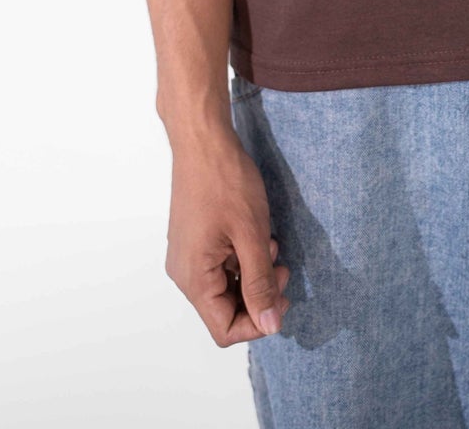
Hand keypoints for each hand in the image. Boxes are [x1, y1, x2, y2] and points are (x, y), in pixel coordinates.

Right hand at [165, 128, 291, 345]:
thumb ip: (260, 283)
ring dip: (253, 274)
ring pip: (224, 286)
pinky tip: (258, 236)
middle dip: (259, 295)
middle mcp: (184, 272)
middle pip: (224, 309)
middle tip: (283, 270)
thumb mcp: (251, 235)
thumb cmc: (226, 181)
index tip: (282, 298)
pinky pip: (219, 266)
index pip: (224, 329)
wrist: (203, 139)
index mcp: (194, 277)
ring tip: (272, 246)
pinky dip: (242, 259)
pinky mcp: (193, 239)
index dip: (257, 323)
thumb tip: (269, 326)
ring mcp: (187, 255)